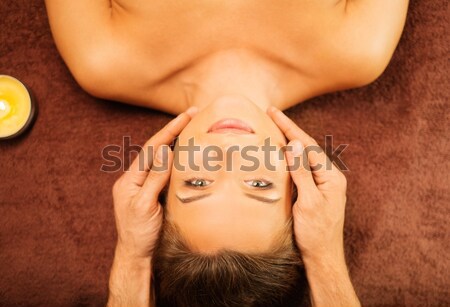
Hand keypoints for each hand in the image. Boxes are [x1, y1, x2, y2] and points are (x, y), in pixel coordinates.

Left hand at [112, 107, 196, 259]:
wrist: (137, 256)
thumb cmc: (139, 234)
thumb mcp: (145, 206)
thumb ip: (155, 178)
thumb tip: (165, 152)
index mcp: (130, 180)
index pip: (151, 149)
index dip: (168, 131)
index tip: (185, 116)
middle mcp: (137, 179)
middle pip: (157, 150)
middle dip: (174, 132)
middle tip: (193, 115)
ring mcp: (146, 187)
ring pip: (163, 160)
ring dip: (177, 144)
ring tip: (193, 129)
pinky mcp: (156, 195)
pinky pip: (167, 173)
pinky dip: (178, 162)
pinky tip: (188, 156)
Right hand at [267, 107, 346, 262]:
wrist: (322, 257)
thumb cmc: (316, 233)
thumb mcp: (307, 202)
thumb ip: (301, 172)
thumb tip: (294, 145)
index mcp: (331, 176)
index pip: (307, 146)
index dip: (290, 128)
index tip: (275, 112)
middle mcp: (328, 177)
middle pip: (305, 148)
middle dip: (288, 130)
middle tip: (272, 113)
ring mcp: (321, 184)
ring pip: (302, 158)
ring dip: (288, 142)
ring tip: (274, 127)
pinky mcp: (314, 192)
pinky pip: (300, 169)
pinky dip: (288, 159)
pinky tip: (280, 155)